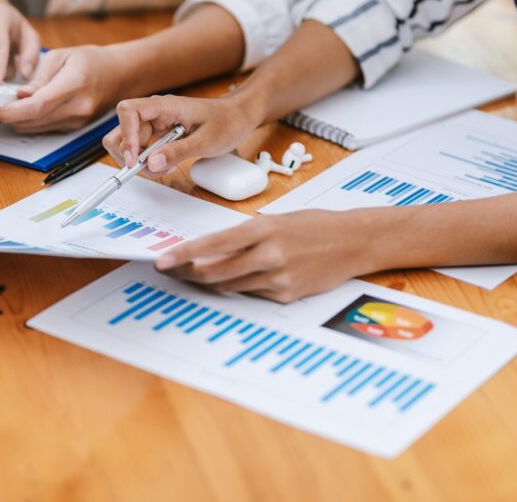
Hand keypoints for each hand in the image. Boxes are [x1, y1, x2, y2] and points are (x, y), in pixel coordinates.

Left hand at [0, 46, 125, 132]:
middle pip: (30, 121)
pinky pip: (41, 128)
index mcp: (74, 85)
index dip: (7, 109)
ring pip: (33, 128)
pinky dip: (26, 119)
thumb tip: (19, 94)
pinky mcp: (72, 128)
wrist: (118, 75)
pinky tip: (17, 107)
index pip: (34, 106)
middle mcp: (76, 109)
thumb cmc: (91, 61)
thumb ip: (39, 78)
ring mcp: (75, 122)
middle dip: (3, 114)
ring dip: (13, 118)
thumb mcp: (62, 56)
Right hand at [102, 94, 261, 177]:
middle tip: (150, 169)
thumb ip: (178, 151)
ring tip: (165, 168)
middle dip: (129, 154)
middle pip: (122, 130)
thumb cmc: (226, 122)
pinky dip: (149, 161)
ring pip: (130, 143)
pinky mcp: (159, 134)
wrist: (238, 117)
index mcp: (165, 106)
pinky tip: (168, 164)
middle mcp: (155, 112)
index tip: (133, 159)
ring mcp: (155, 123)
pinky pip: (142, 148)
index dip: (125, 135)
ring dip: (140, 161)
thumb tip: (151, 163)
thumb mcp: (206, 141)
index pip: (129, 111)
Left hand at [154, 210, 378, 302]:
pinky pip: (252, 294)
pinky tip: (238, 279)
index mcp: (264, 229)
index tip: (162, 260)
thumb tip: (210, 250)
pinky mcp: (286, 295)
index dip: (184, 255)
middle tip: (170, 272)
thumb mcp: (276, 220)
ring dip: (209, 283)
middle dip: (187, 274)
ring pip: (230, 286)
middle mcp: (269, 254)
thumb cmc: (314, 226)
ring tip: (194, 276)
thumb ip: (244, 236)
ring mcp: (278, 278)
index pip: (213, 243)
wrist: (354, 242)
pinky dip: (239, 287)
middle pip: (215, 271)